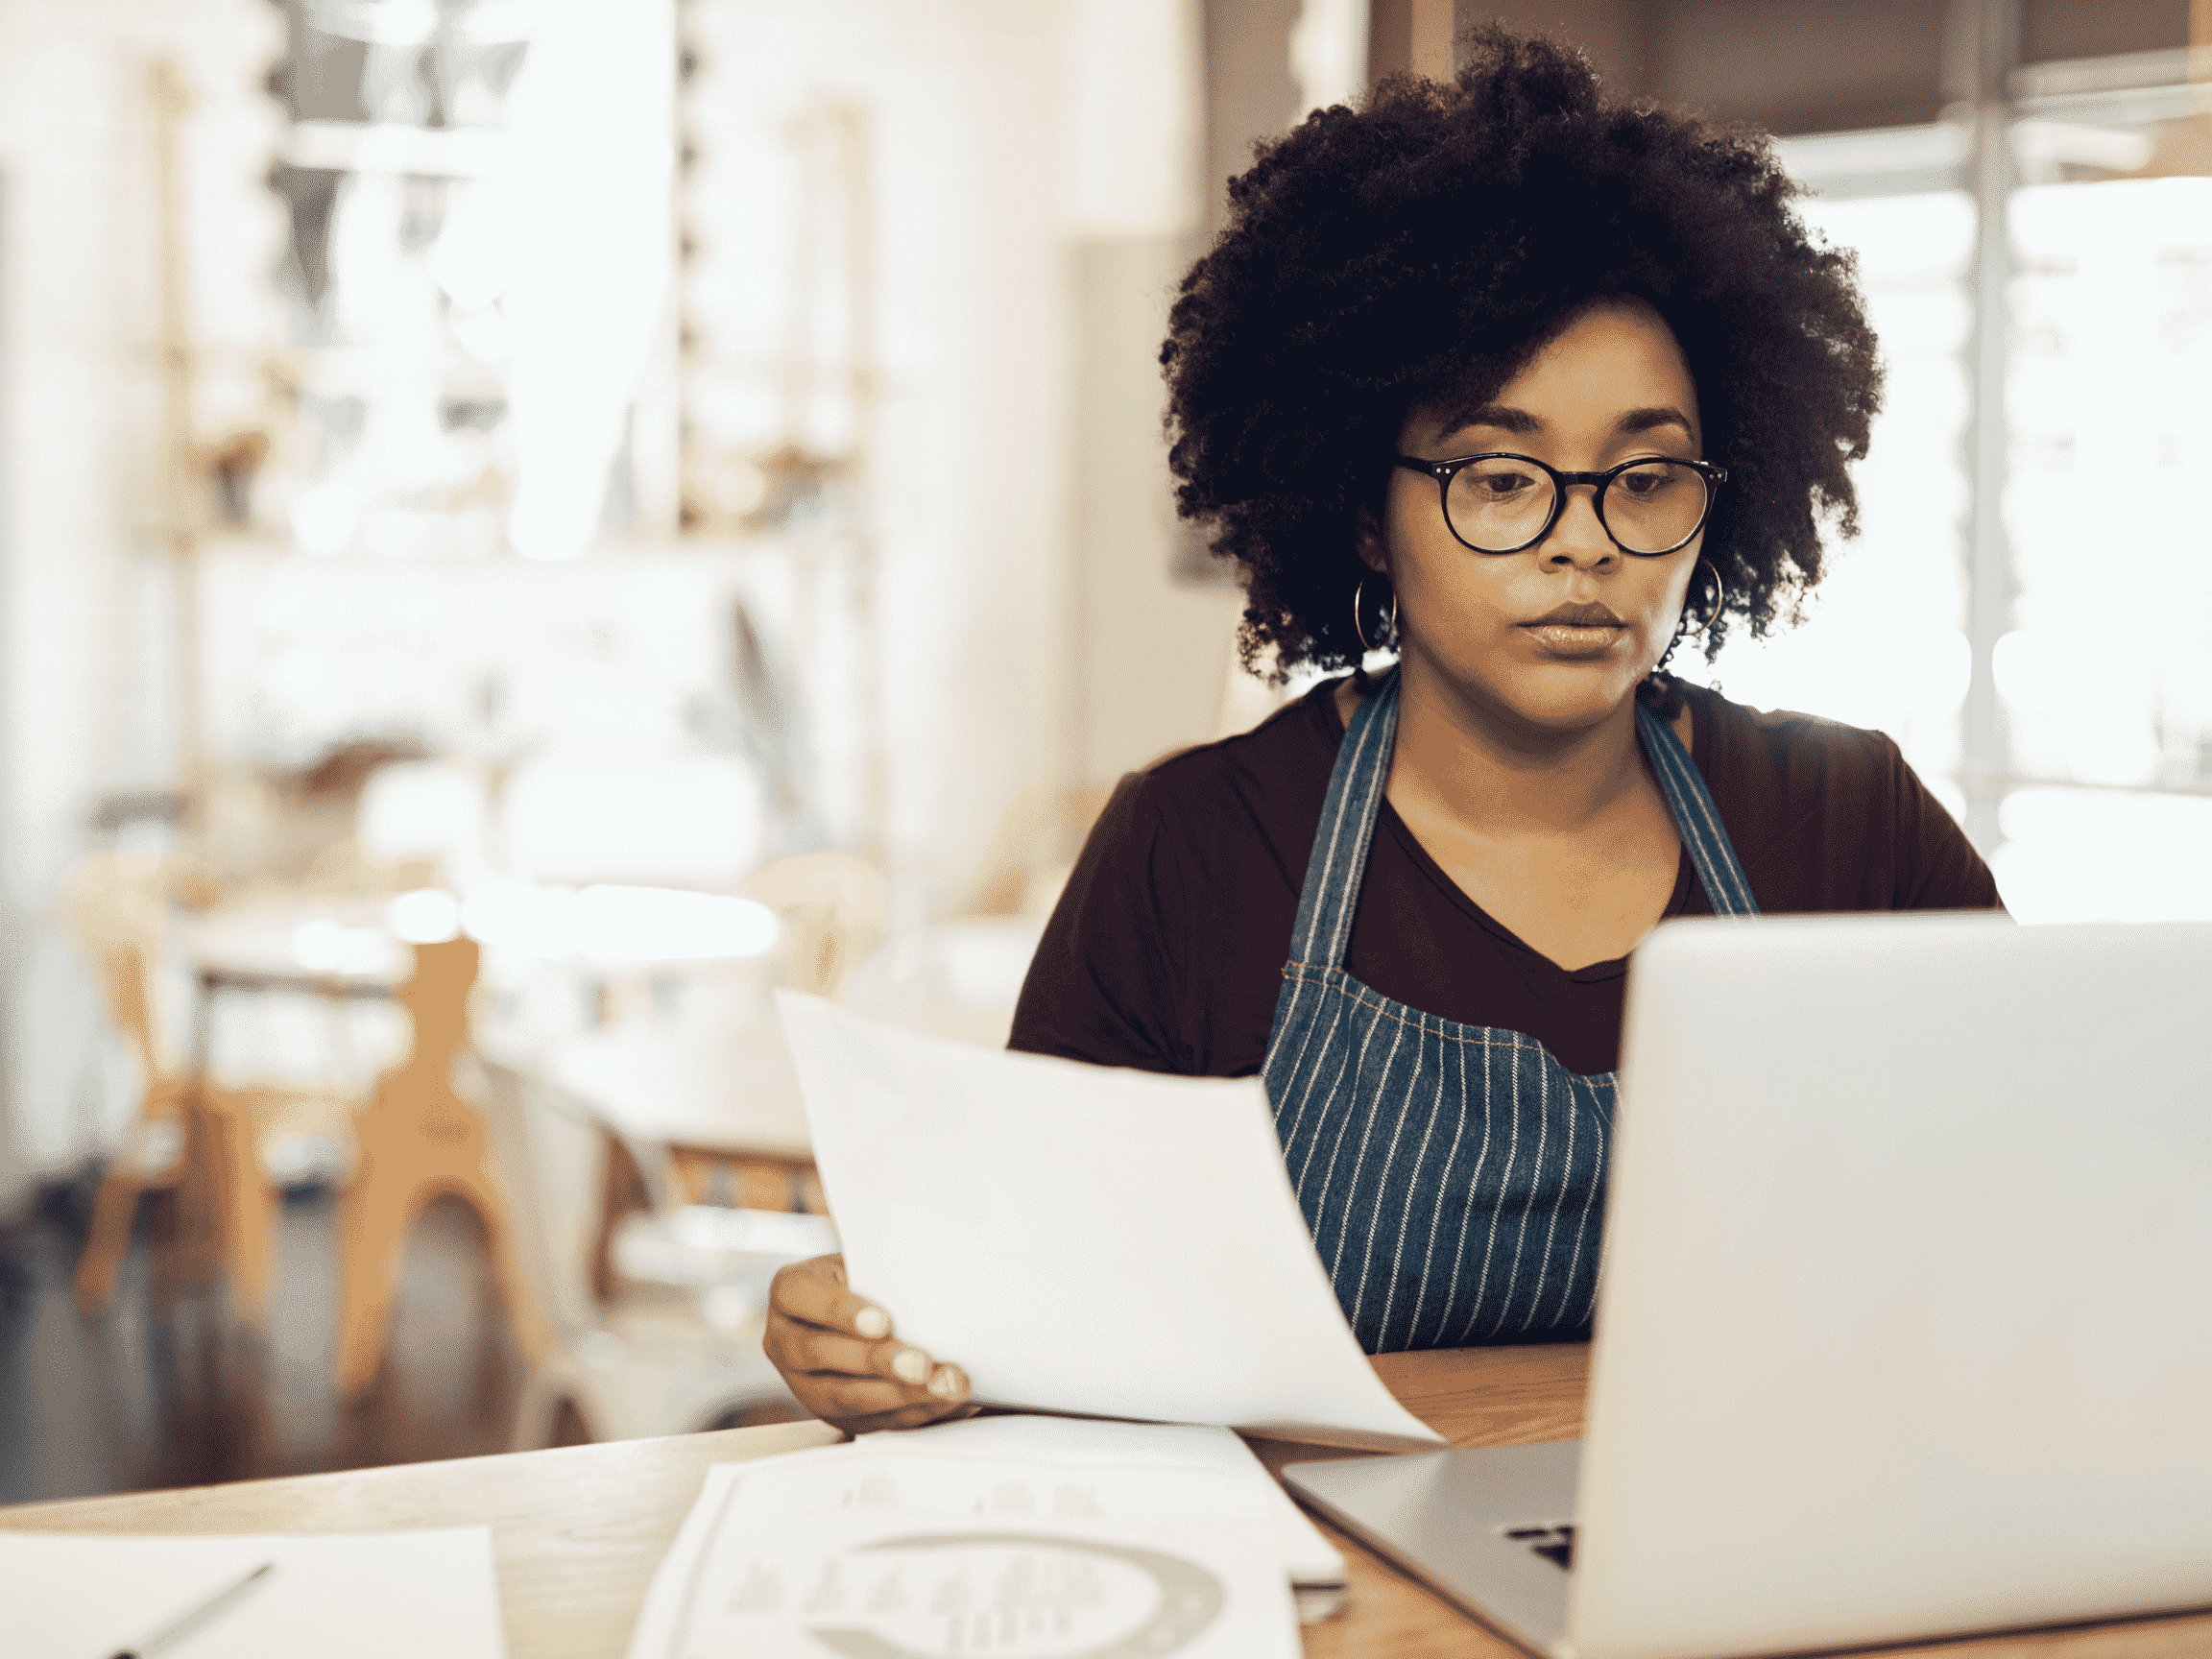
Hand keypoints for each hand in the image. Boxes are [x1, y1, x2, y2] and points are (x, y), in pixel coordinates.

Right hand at [765, 1254, 974, 1433]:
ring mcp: (803, 1383)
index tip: (884, 1321)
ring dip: (899, 1394)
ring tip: (942, 1386)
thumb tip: (931, 1284)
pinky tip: (941, 1399)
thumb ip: (883, 1274)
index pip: (801, 1297)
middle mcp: (785, 1341)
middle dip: (877, 1362)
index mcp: (789, 1292)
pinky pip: (868, 1419)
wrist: (861, 1312)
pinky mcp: (831, 1413)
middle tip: (921, 1364)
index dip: (840, 1311)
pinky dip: (909, 1411)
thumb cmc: (867, 1277)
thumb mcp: (866, 1263)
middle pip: (821, 1354)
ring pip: (844, 1395)